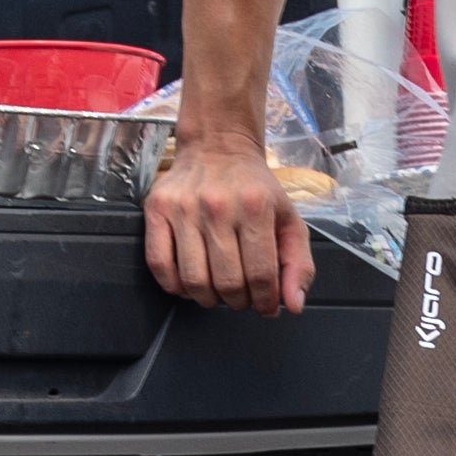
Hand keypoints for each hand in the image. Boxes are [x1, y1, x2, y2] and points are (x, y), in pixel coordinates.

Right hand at [143, 132, 312, 315]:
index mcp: (256, 207)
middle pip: (227, 282)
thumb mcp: (290, 220)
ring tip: (218, 293)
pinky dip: (174, 286)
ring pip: (193, 280)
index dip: (265, 301)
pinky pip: (159, 264)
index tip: (266, 307)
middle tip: (242, 298)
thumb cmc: (256, 189)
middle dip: (238, 302)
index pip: (260, 275)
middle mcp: (218, 207)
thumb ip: (298, 264)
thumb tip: (293, 306)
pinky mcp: (156, 209)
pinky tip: (189, 284)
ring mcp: (183, 208)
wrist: (218, 148)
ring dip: (208, 299)